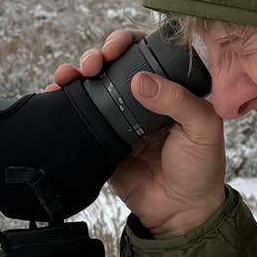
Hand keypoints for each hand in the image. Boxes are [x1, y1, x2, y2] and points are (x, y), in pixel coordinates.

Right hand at [47, 29, 225, 237]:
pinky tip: (54, 95)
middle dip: (97, 55)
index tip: (116, 47)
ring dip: (76, 74)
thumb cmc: (200, 169)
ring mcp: (119, 119)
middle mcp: (142, 99)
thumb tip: (140, 79)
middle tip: (92, 63)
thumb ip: (177, 100)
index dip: (127, 43)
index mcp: (169, 89)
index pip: (145, 54)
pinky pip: (80, 117)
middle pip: (113, 65)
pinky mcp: (102, 141)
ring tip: (68, 75)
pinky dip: (63, 103)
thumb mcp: (202, 128)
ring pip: (93, 87)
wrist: (180, 213)